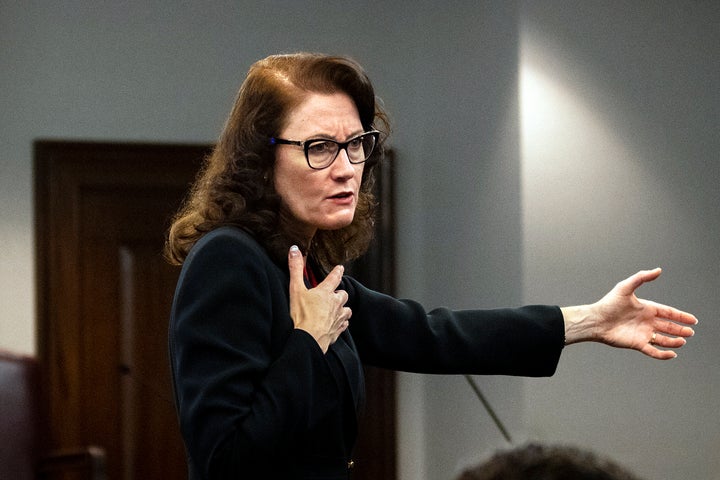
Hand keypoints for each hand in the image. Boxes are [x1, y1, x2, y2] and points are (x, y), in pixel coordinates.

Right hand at [288, 245, 350, 352]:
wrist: (308, 339)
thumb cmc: (302, 315)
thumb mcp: (295, 289)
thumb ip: (296, 269)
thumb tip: (294, 250)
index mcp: (325, 292)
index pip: (334, 277)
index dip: (337, 272)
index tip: (340, 268)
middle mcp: (335, 304)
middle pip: (343, 295)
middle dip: (339, 293)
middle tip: (334, 293)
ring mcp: (338, 318)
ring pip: (346, 310)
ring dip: (343, 308)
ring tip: (338, 308)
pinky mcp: (337, 330)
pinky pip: (344, 324)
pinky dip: (342, 322)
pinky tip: (338, 324)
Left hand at [562, 268, 697, 358]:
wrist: (596, 320)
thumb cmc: (608, 303)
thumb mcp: (625, 287)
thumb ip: (642, 278)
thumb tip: (658, 270)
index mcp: (646, 308)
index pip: (668, 312)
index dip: (681, 316)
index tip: (693, 320)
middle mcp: (646, 321)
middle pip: (668, 327)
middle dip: (680, 329)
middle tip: (691, 332)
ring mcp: (642, 333)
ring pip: (663, 339)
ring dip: (674, 341)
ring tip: (683, 341)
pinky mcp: (637, 344)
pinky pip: (653, 351)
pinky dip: (663, 354)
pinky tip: (672, 354)